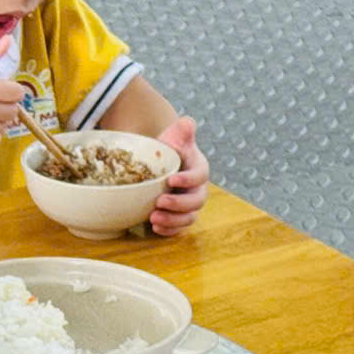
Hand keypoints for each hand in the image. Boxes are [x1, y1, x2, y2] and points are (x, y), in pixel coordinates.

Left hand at [149, 116, 208, 235]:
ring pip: (189, 218)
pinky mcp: (178, 216)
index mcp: (199, 169)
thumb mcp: (174, 136)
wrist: (160, 162)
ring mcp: (189, 205)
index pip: (200, 176)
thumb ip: (183, 129)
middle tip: (159, 202)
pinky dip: (169, 230)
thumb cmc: (169, 148)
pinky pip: (178, 229)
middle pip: (196, 201)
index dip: (188, 179)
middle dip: (179, 204)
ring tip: (153, 218)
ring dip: (173, 220)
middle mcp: (197, 189)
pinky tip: (155, 228)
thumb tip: (187, 123)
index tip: (171, 179)